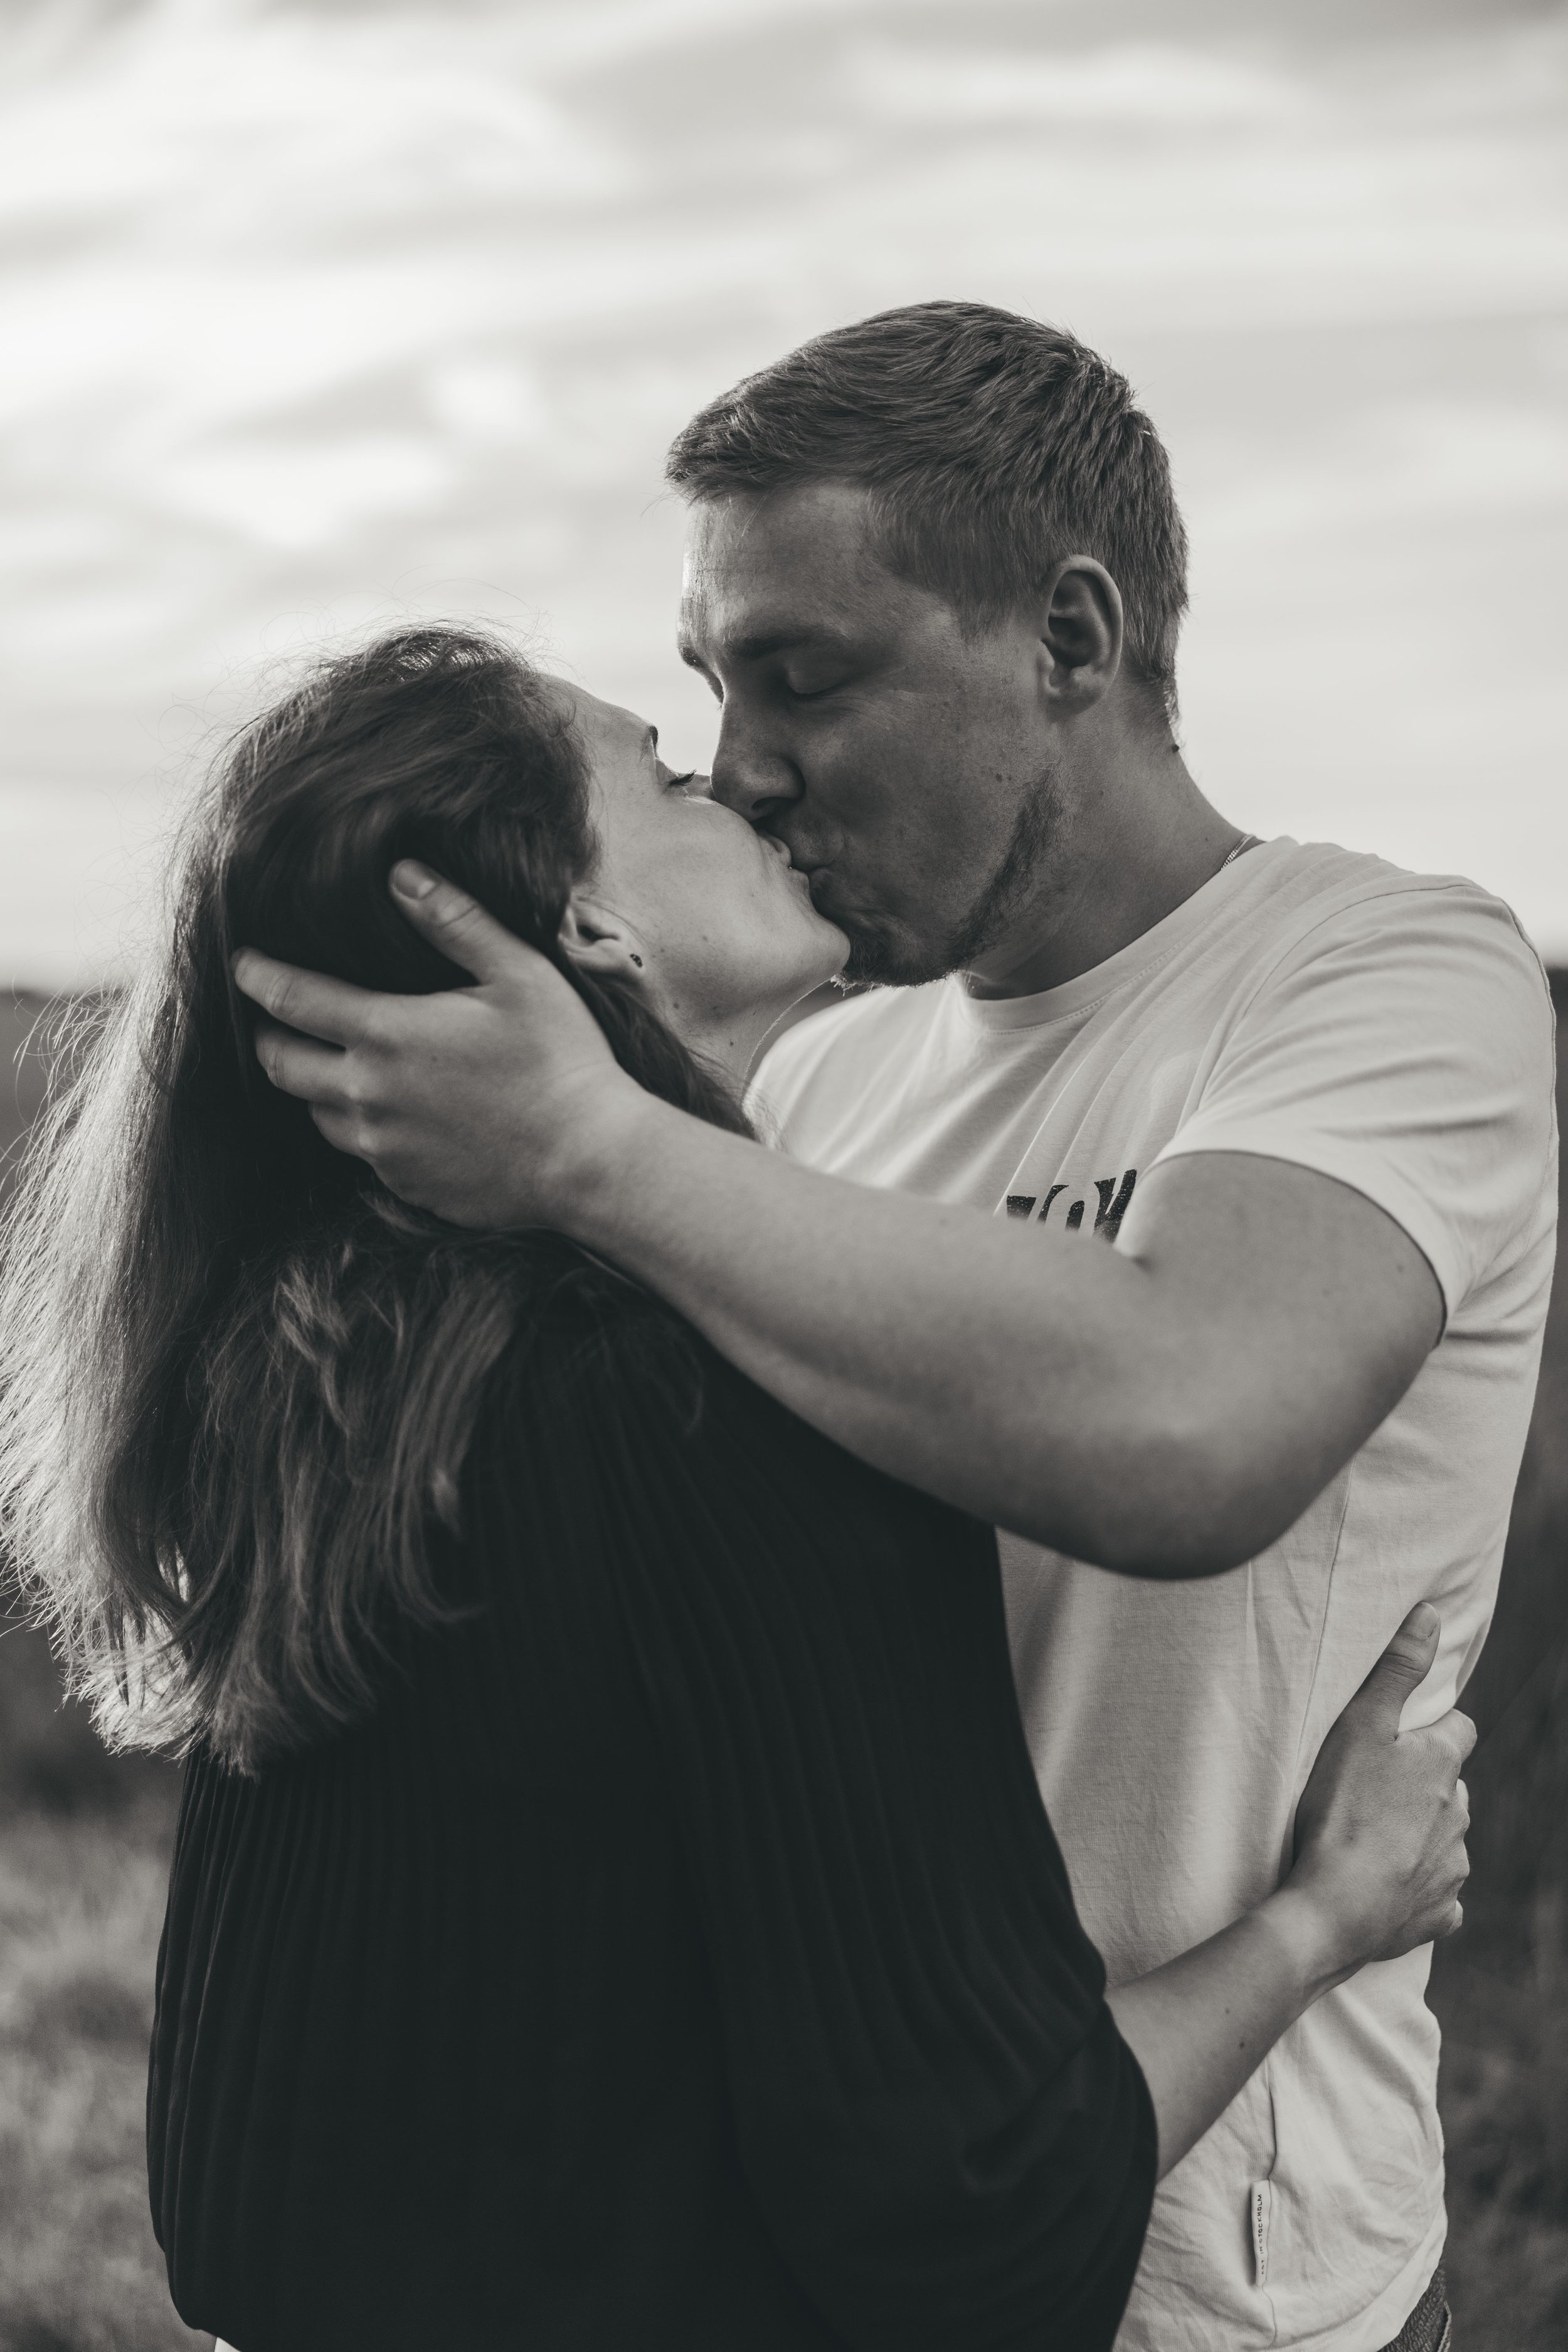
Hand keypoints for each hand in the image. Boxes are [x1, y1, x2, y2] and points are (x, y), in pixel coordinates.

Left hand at [232, 863, 641, 1227]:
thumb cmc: (561, 1059)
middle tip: (270, 1019)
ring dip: (312, 1086)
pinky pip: (362, 1153)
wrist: (587, 1161)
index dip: (258, 976)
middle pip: (282, 1064)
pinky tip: (390, 1113)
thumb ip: (454, 920)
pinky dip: (361, 1127)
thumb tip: (401, 873)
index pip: (292, 999)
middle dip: (267, 1036)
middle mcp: (368, 1096)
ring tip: (328, 1065)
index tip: (242, 962)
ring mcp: (382, 1148)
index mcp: (387, 1034)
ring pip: (316, 1113)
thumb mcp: (517, 972)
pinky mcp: (404, 1184)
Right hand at [1286, 1603, 1473, 1977]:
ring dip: (1421, 1834)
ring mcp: (1454, 1867)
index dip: (1436, 1728)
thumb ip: (1397, 1669)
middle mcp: (1459, 1813)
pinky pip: (1438, 1894)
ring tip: (1373, 1837)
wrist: (1335, 1906)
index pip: (1460, 1729)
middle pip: (1450, 1787)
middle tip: (1374, 1788)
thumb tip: (1432, 1614)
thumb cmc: (1341, 1808)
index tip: (1404, 1735)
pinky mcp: (1441, 1913)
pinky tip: (1387, 1884)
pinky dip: (1419, 1886)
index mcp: (1442, 1765)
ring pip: (1446, 1839)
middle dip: (1425, 1785)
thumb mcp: (1360, 1724)